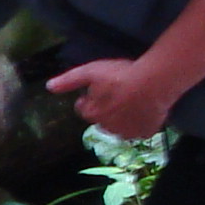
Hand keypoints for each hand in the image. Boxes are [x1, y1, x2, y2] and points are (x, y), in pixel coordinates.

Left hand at [49, 54, 176, 140]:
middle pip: (102, 118)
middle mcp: (107, 128)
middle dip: (106, 107)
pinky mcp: (145, 133)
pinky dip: (140, 121)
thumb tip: (49, 86)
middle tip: (117, 91)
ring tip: (131, 98)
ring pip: (120, 125)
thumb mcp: (90, 71)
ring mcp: (127, 133)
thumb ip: (69, 80)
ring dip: (122, 115)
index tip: (100, 87)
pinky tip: (143, 107)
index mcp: (92, 114)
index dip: (91, 96)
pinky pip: (139, 129)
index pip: (84, 108)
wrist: (154, 82)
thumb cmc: (121, 75)